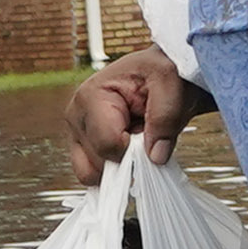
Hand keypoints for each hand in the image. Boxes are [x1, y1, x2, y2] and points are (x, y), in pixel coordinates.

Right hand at [65, 47, 198, 183]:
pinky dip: (115, 169)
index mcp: (90, 96)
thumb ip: (165, 118)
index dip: (135, 149)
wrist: (158, 75)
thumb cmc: (160, 74)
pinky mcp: (82, 145)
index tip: (149, 134)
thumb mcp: (171, 83)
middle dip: (127, 157)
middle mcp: (77, 116)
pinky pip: (93, 174)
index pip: (107, 145)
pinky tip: (128, 149)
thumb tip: (155, 156)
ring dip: (120, 165)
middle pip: (98, 163)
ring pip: (91, 174)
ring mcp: (76, 133)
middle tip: (144, 133)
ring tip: (135, 140)